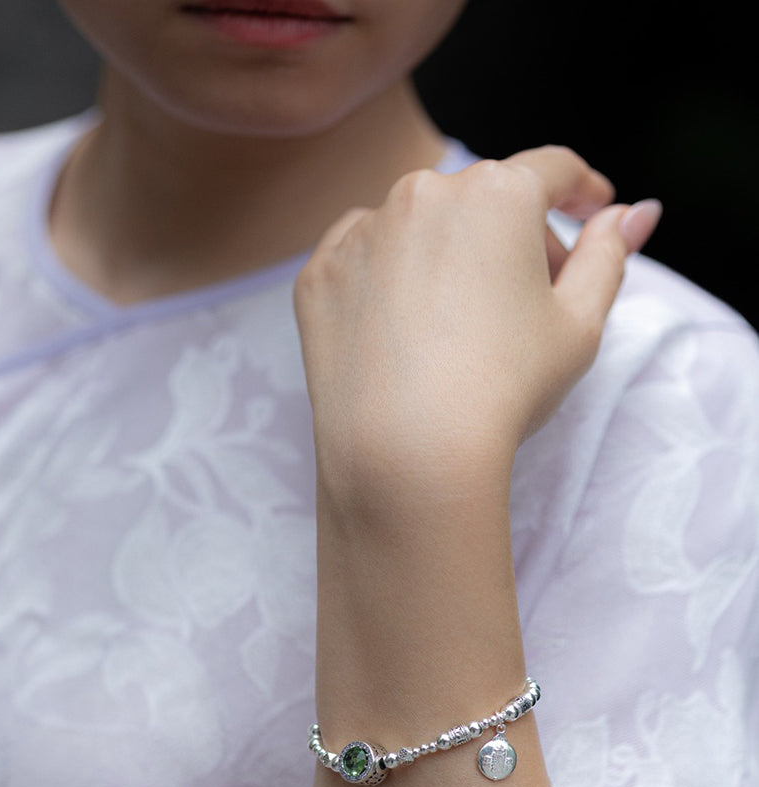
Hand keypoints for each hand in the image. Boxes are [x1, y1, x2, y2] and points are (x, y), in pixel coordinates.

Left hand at [295, 146, 660, 510]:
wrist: (406, 453)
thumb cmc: (504, 390)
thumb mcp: (580, 325)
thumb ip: (608, 256)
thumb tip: (628, 215)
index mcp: (498, 192)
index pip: (552, 171)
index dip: (580, 191)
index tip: (589, 211)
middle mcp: (423, 192)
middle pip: (483, 200)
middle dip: (514, 238)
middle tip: (531, 299)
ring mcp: (362, 231)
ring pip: (418, 227)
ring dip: (446, 255)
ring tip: (461, 326)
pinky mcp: (319, 275)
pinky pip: (362, 259)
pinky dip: (386, 281)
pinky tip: (405, 331)